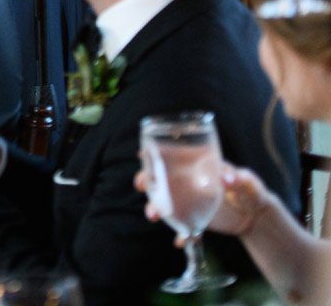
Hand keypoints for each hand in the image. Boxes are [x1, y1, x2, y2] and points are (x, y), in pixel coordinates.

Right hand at [136, 161, 273, 241]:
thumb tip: (227, 178)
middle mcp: (189, 182)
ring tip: (153, 216)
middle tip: (140, 185)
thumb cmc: (253, 192)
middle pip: (162, 178)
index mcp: (200, 168)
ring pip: (166, 202)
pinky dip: (180, 235)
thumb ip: (240, 179)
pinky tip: (180, 242)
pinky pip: (182, 227)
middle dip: (147, 180)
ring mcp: (189, 201)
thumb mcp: (249, 183)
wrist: (255, 218)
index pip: (174, 156)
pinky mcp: (194, 219)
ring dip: (156, 208)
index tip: (143, 154)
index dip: (157, 154)